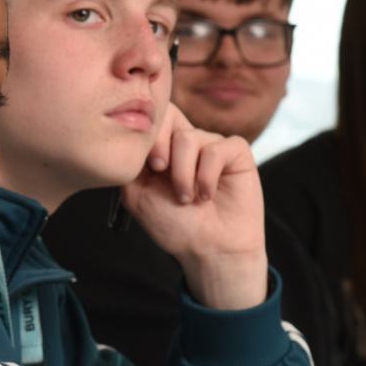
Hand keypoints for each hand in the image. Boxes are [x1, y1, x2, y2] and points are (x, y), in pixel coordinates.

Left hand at [121, 103, 267, 309]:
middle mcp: (186, 144)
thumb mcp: (138, 195)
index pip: (151, 119)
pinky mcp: (235, 153)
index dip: (147, 134)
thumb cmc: (176, 227)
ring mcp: (211, 146)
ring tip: (187, 198)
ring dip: (183, 173)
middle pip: (170, 114)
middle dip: (161, 144)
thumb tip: (129, 137)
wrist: (210, 250)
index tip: (151, 167)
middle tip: (160, 172)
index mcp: (162, 151)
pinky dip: (208, 175)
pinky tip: (207, 195)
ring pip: (190, 137)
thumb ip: (131, 164)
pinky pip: (217, 149)